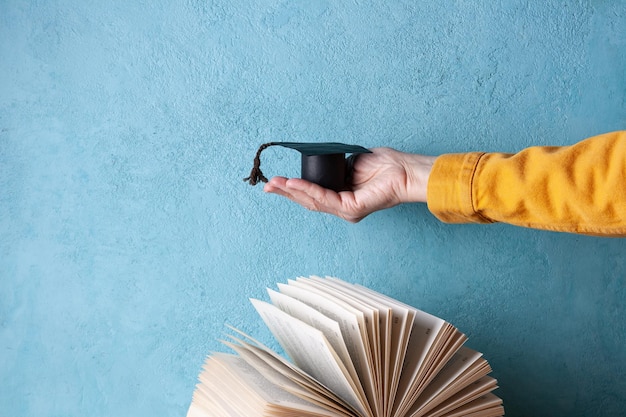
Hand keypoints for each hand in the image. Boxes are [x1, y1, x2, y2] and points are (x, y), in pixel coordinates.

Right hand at [263, 148, 435, 221]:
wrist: (404, 170)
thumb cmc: (384, 165)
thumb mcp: (349, 163)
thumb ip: (332, 167)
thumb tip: (315, 162)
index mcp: (341, 197)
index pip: (313, 196)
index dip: (293, 189)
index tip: (276, 181)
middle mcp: (342, 207)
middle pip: (308, 201)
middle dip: (286, 192)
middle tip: (268, 185)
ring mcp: (347, 210)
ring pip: (313, 201)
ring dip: (292, 191)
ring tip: (276, 183)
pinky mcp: (352, 209)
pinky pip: (325, 198)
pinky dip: (308, 190)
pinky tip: (295, 183)